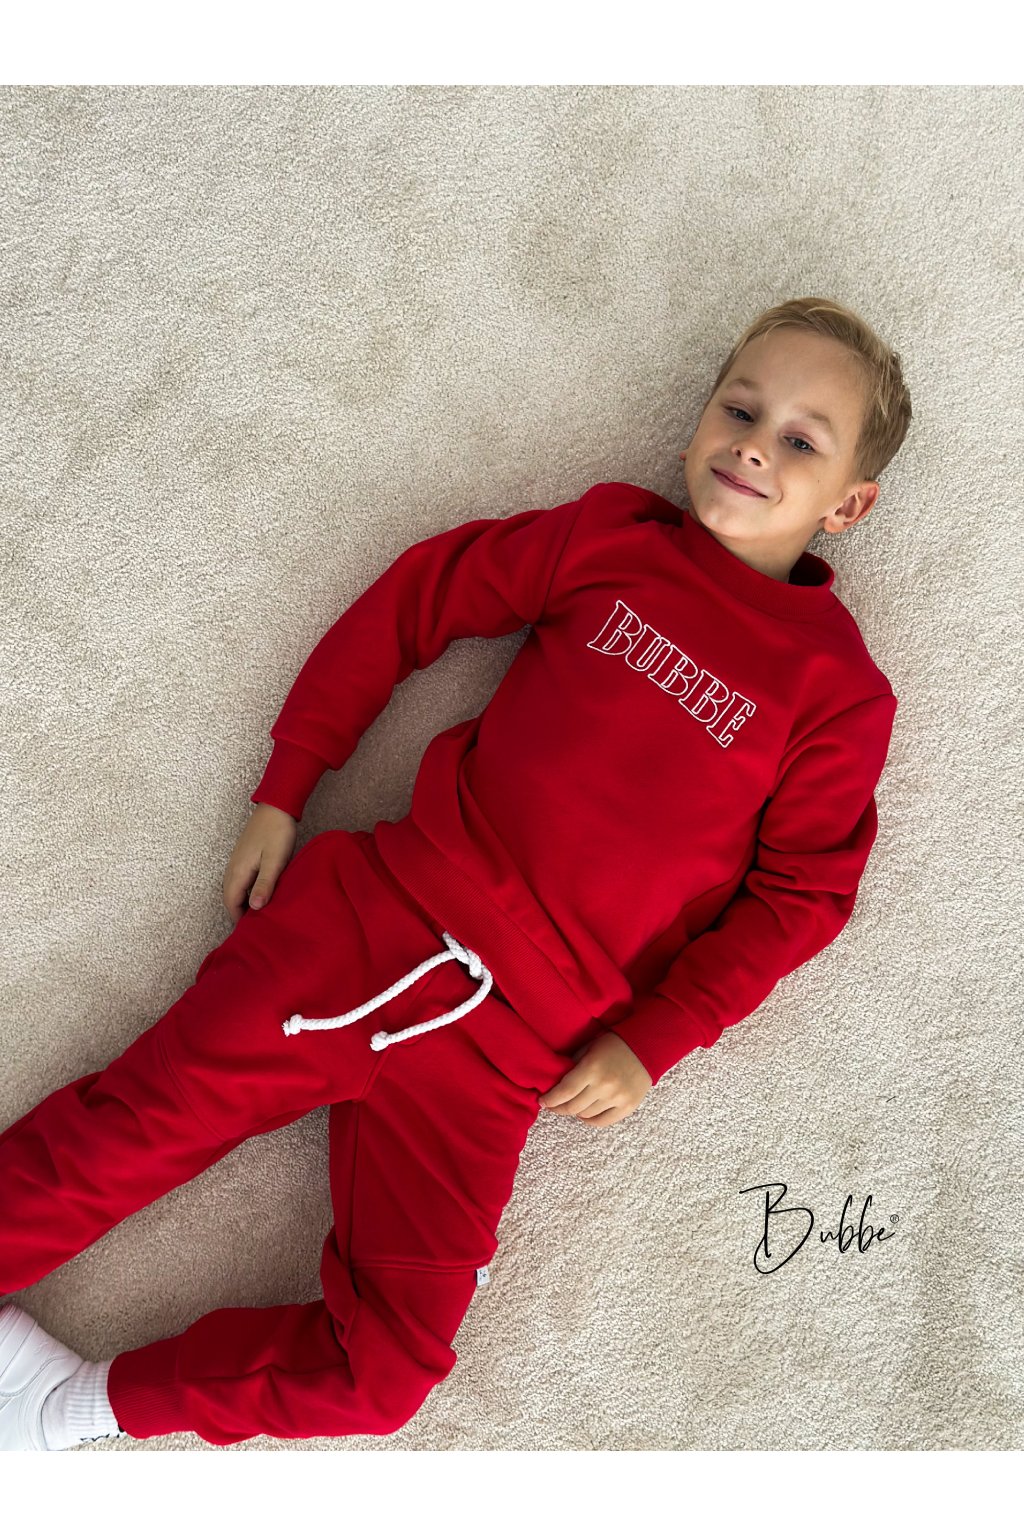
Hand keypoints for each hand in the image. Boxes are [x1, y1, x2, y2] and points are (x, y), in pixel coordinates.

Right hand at [223, 802, 297, 925]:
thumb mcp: (275, 861)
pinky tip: (261, 894)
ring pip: (235, 890)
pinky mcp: (245, 857)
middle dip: (239, 914)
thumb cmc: (277, 833)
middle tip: (255, 929)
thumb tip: (255, 909)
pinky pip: (241, 881)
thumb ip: (265, 884)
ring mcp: (237, 862)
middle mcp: (232, 869)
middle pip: (230, 898)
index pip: (231, 904)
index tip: (250, 934)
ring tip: (259, 915)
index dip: (239, 920)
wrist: (276, 806)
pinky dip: (247, 892)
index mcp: (237, 872)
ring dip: (243, 903)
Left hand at [537, 1032, 652, 1127]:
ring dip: (574, 1112)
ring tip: (571, 1105)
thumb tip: (555, 1081)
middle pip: (573, 1106)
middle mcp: (604, 1086)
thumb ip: (573, 1065)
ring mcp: (617, 1098)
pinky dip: (589, 1120)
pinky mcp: (628, 1107)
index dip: (550, 1099)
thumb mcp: (589, 1048)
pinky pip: (602, 1122)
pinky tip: (584, 1113)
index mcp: (592, 1068)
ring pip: (586, 1115)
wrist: (645, 1047)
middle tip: (553, 1105)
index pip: (565, 1091)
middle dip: (558, 1108)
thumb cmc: (614, 1044)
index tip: (543, 1101)